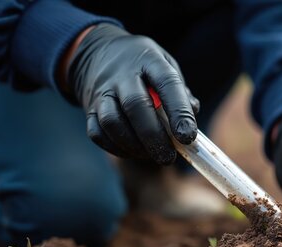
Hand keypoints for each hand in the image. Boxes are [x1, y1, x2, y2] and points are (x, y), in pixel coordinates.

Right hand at [66, 24, 198, 163]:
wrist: (99, 54)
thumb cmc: (144, 69)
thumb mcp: (167, 68)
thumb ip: (181, 94)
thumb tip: (192, 119)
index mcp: (150, 61)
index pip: (167, 83)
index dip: (179, 111)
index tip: (188, 137)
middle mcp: (122, 74)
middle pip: (135, 105)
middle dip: (153, 136)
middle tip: (168, 158)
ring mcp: (102, 91)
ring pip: (112, 122)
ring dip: (133, 145)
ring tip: (150, 155)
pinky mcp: (89, 108)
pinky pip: (98, 133)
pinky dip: (116, 148)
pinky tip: (133, 151)